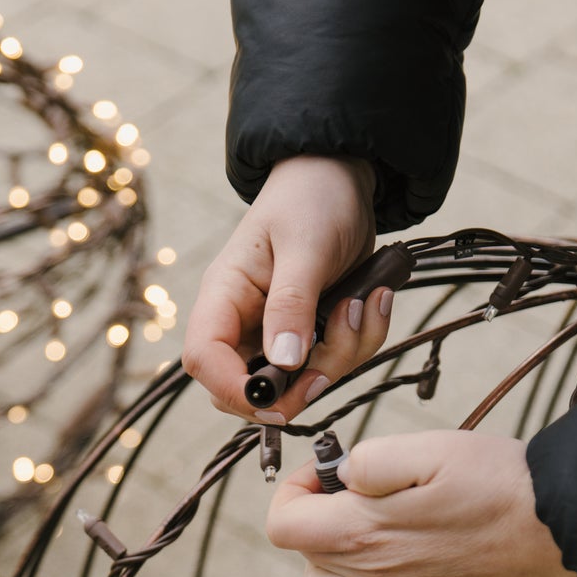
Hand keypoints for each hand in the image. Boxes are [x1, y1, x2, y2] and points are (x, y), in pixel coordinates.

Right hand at [182, 156, 394, 422]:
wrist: (343, 178)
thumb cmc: (313, 198)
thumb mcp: (305, 246)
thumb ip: (292, 304)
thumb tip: (285, 362)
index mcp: (225, 295)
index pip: (203, 358)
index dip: (233, 388)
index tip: (277, 398)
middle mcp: (245, 322)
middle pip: (251, 387)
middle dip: (298, 386)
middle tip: (335, 357)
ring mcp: (277, 333)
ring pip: (299, 383)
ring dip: (342, 356)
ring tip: (365, 302)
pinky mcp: (310, 336)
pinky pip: (332, 364)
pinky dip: (361, 342)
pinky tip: (373, 301)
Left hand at [266, 432, 576, 576]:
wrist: (560, 526)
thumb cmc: (499, 480)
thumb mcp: (430, 446)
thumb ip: (370, 459)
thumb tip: (341, 475)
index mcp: (362, 530)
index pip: (282, 524)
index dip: (294, 490)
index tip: (329, 473)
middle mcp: (371, 575)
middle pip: (303, 555)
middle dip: (317, 517)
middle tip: (360, 492)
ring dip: (325, 562)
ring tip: (363, 532)